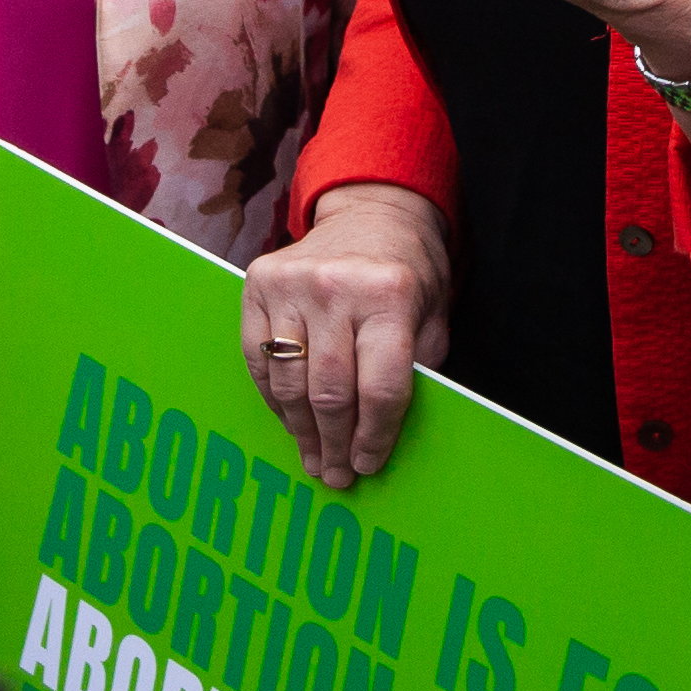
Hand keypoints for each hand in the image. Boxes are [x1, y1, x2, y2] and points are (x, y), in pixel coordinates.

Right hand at [241, 187, 454, 492]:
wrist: (373, 214)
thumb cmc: (409, 275)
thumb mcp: (432, 319)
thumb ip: (415, 373)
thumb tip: (384, 438)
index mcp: (389, 296)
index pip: (380, 387)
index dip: (374, 437)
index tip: (368, 464)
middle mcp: (337, 287)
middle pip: (330, 392)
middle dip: (334, 445)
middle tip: (337, 476)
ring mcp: (292, 283)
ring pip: (290, 382)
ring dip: (302, 431)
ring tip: (313, 457)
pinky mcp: (258, 283)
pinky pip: (259, 359)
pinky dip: (274, 398)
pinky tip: (291, 420)